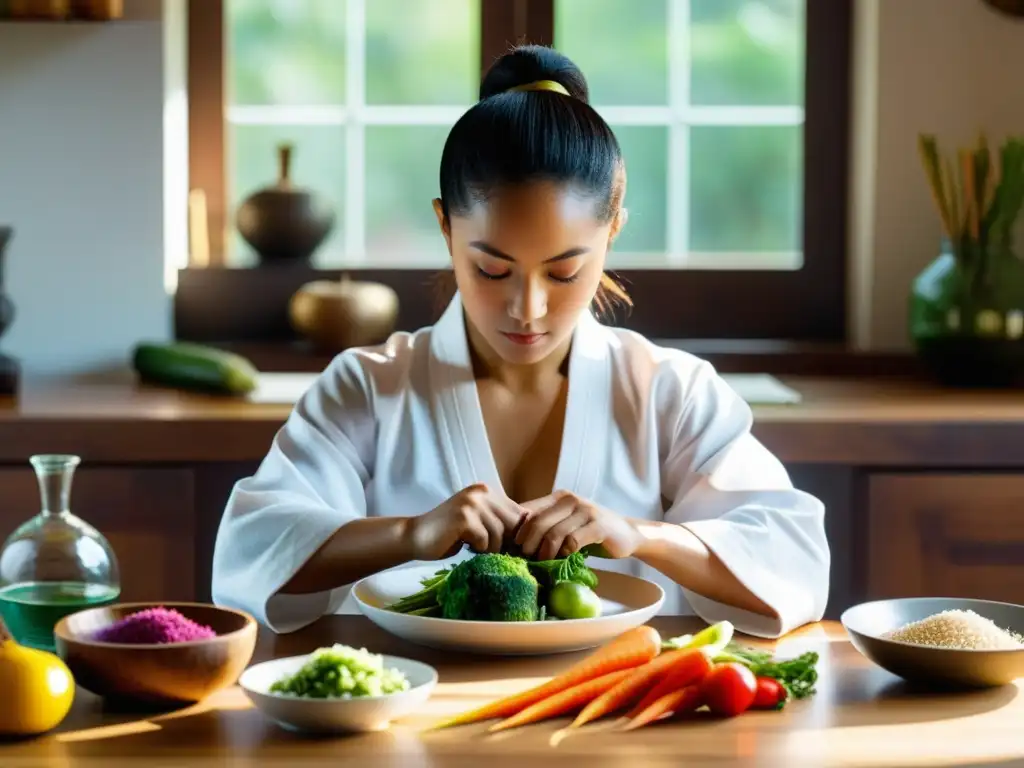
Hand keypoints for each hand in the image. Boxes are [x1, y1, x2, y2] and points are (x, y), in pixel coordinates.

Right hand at [407, 483, 526, 560]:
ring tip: (475, 547)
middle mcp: (481, 492)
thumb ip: (500, 522)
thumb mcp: (479, 522)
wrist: (416, 537)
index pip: (519, 513)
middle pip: (513, 524)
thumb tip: (532, 537)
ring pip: (500, 534)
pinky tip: (465, 545)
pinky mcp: (464, 518)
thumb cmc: (449, 534)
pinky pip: (485, 540)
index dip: (517, 535)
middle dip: (506, 543)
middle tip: (492, 552)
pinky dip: (478, 549)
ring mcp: (472, 503)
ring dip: (490, 548)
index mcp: (487, 491)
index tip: (508, 548)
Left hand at [514, 490, 642, 561]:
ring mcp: (586, 511)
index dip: (518, 530)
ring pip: (554, 533)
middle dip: (528, 543)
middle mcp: (571, 500)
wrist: (627, 534)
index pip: (529, 509)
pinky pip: (573, 541)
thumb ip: (547, 525)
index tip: (513, 547)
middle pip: (538, 522)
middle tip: (525, 558)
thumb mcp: (567, 523)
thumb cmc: (591, 531)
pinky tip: (563, 560)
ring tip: (542, 562)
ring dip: (545, 552)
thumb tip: (515, 539)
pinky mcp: (598, 526)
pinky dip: (564, 554)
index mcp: (559, 497)